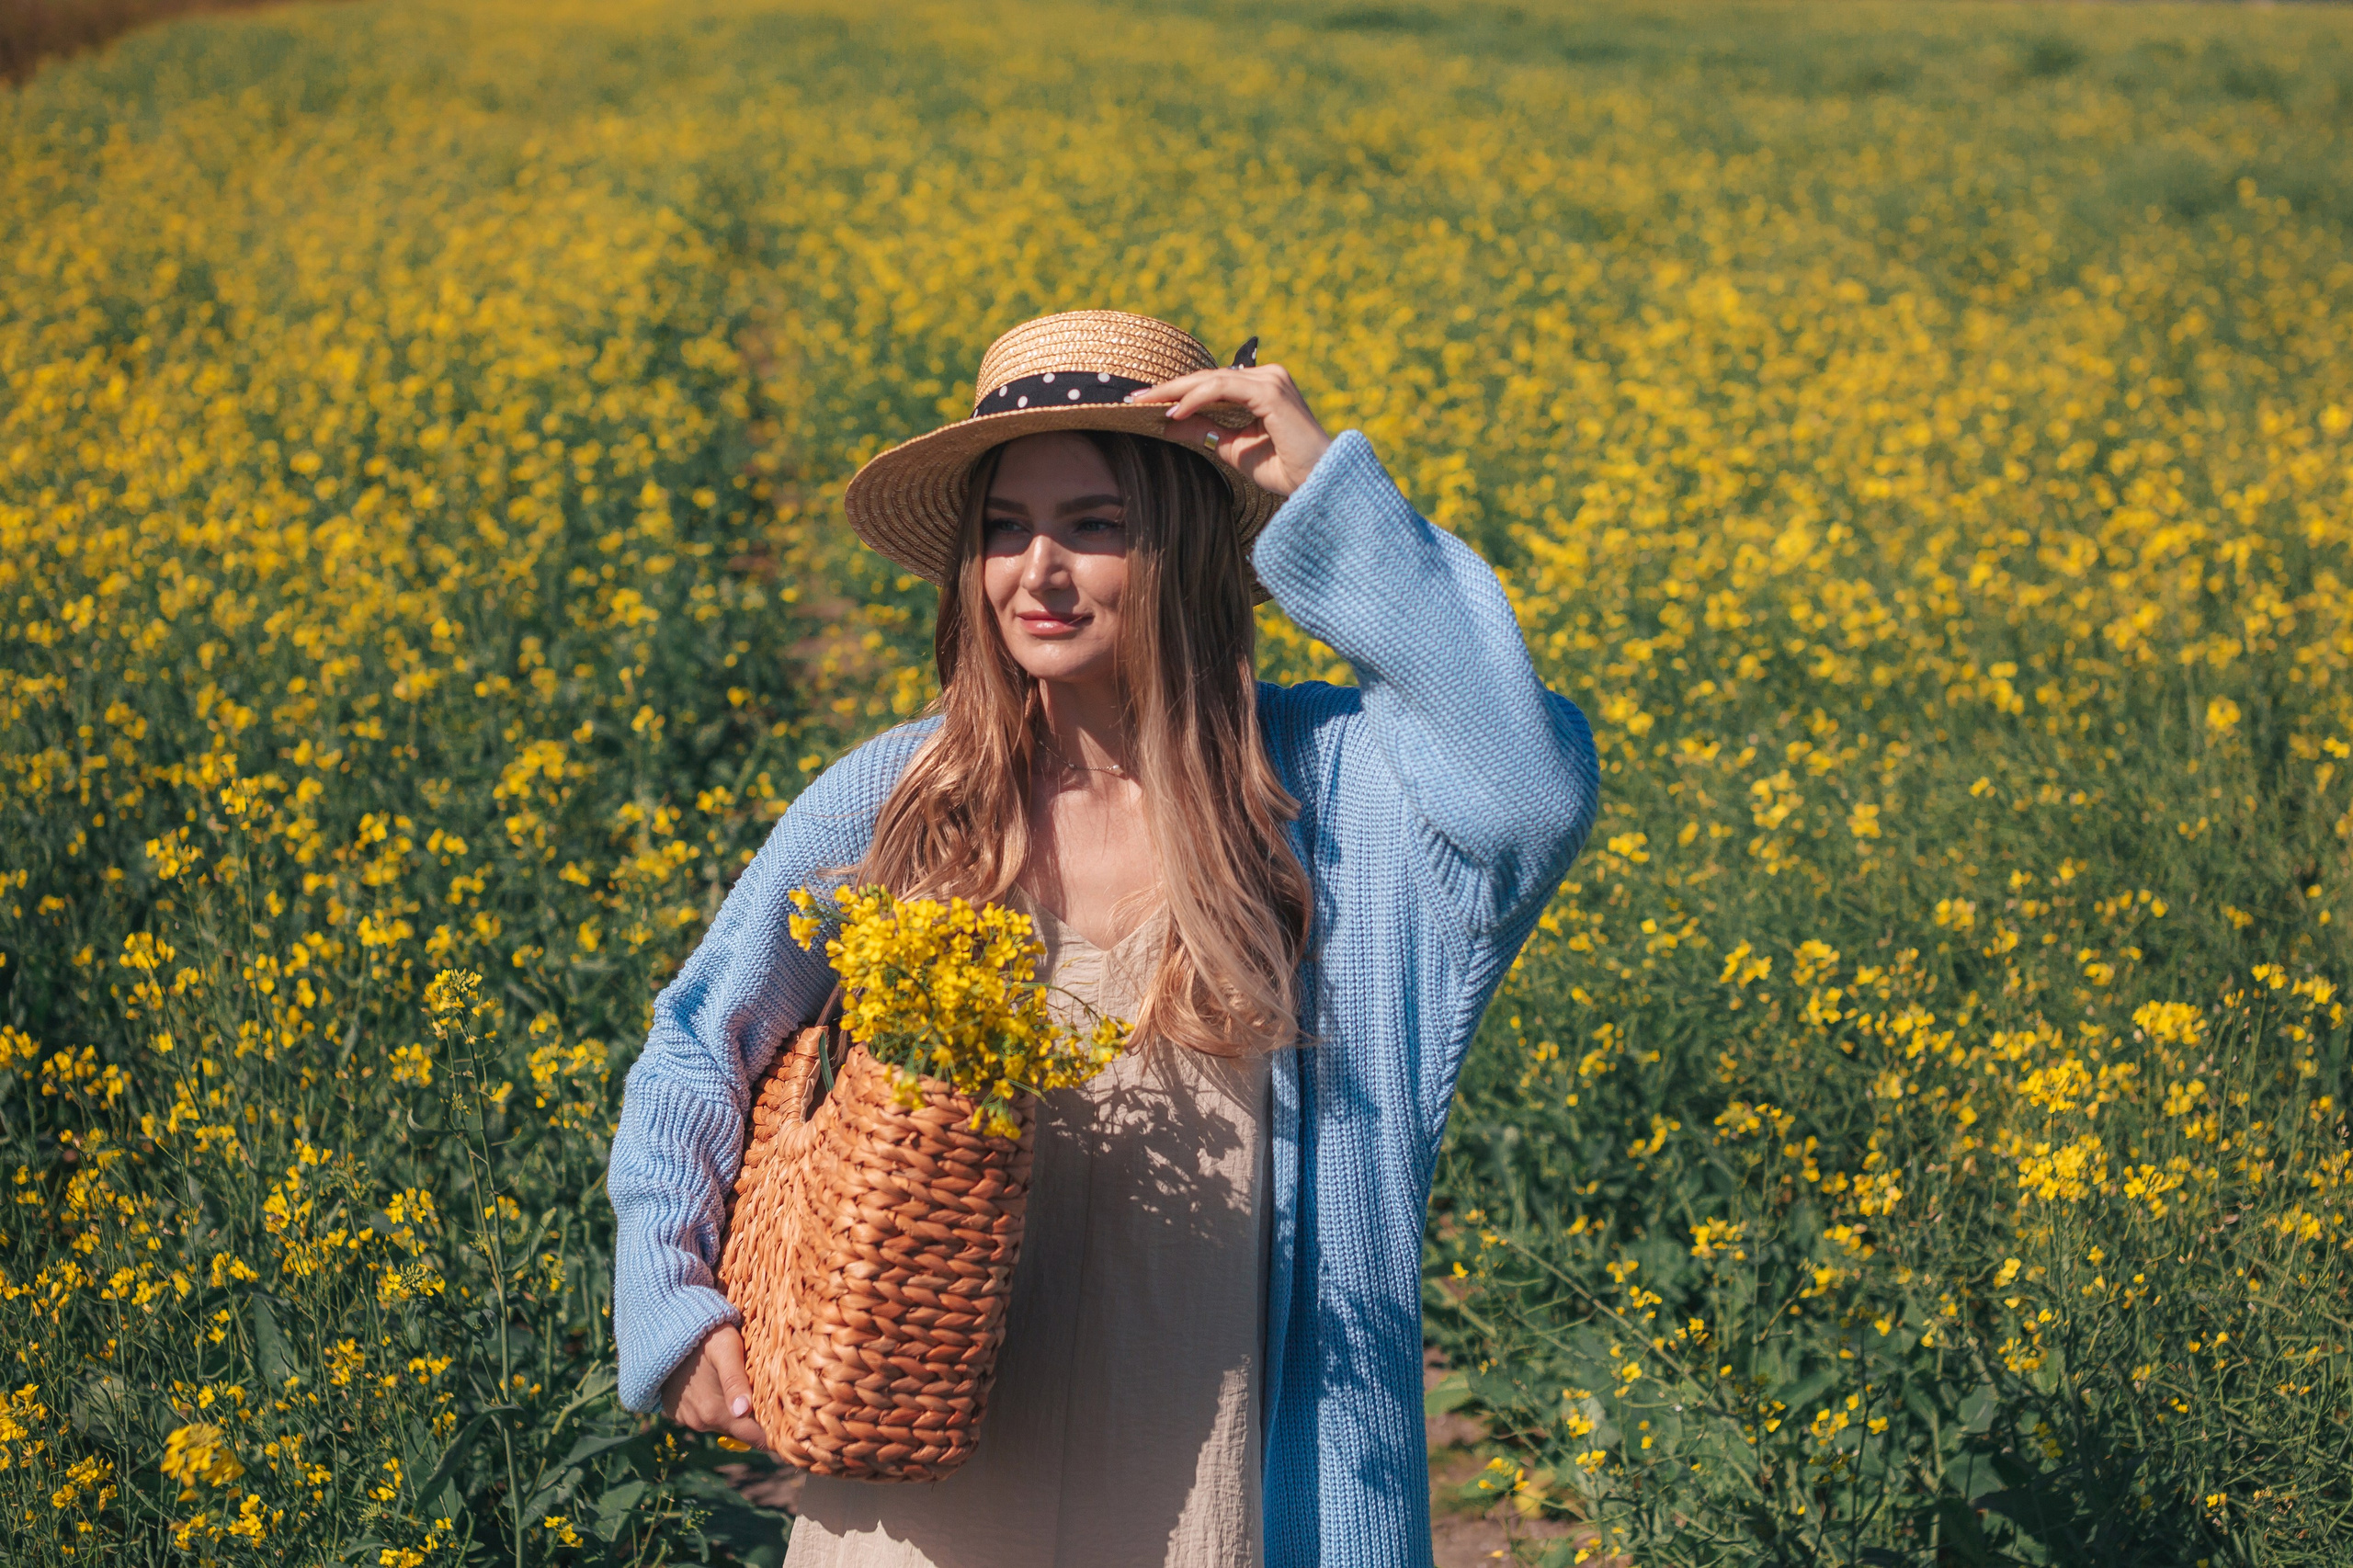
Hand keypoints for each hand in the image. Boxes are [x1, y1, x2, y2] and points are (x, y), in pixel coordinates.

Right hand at [659, 1324, 769, 1448]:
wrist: (664, 1328)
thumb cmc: (704, 1335)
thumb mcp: (726, 1349)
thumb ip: (735, 1380)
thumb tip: (744, 1411)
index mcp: (716, 1412)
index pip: (756, 1438)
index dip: (776, 1434)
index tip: (795, 1427)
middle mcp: (701, 1421)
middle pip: (741, 1430)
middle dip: (759, 1420)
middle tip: (778, 1402)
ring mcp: (687, 1418)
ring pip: (724, 1422)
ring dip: (737, 1412)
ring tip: (750, 1389)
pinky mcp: (678, 1411)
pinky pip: (705, 1415)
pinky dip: (717, 1405)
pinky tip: (721, 1385)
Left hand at [1126, 363, 1333, 497]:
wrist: (1316, 485)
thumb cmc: (1283, 469)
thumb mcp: (1232, 448)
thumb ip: (1204, 431)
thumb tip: (1168, 424)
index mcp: (1262, 386)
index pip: (1212, 383)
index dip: (1178, 391)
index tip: (1144, 402)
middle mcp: (1268, 376)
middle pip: (1208, 376)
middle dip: (1169, 388)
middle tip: (1134, 398)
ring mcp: (1271, 380)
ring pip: (1213, 378)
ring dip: (1177, 391)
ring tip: (1148, 403)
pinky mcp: (1271, 392)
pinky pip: (1224, 388)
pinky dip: (1197, 399)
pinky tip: (1175, 412)